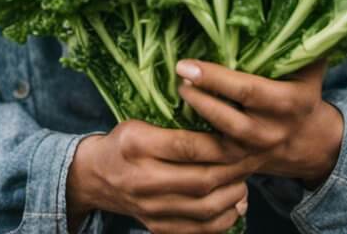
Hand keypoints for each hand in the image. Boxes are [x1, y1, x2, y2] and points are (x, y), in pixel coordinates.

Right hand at [66, 118, 259, 233]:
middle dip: (233, 170)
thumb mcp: (140, 122)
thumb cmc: (124, 142)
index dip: (219, 143)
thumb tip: (219, 126)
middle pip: (200, 180)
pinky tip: (234, 204)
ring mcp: (150, 209)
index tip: (241, 135)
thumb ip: (174, 124)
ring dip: (232, 195)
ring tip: (245, 180)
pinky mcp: (156, 227)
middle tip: (252, 157)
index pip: (187, 146)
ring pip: (203, 209)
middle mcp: (143, 180)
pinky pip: (197, 230)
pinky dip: (222, 220)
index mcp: (137, 145)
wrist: (94, 177)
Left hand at [175, 58, 344, 188]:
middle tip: (177, 77)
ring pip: (215, 148)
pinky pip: (210, 168)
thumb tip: (287, 6)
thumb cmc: (303, 92)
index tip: (186, 65)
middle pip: (227, 120)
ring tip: (172, 101)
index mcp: (287, 103)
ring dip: (188, 128)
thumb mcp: (309, 68)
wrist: (310, 143)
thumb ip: (299, 42)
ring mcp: (253, 154)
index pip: (246, 90)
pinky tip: (166, 138)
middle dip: (199, 99)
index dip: (215, 79)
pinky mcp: (238, 169)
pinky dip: (188, 158)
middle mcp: (270, 132)